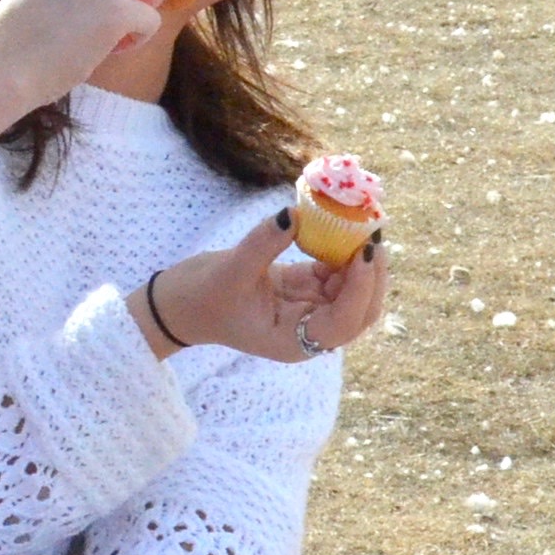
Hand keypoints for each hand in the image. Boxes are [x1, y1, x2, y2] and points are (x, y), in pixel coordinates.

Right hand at [137, 210, 388, 362]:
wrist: (181, 306)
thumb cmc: (201, 299)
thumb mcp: (229, 271)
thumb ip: (263, 244)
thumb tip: (295, 214)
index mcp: (293, 341)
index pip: (342, 323)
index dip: (360, 290)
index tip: (365, 252)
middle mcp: (309, 330)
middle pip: (360, 312)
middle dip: (373, 276)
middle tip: (373, 234)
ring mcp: (310, 310)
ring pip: (354, 291)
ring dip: (362, 261)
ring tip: (362, 224)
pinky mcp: (305, 290)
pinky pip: (335, 273)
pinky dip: (342, 252)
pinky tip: (339, 228)